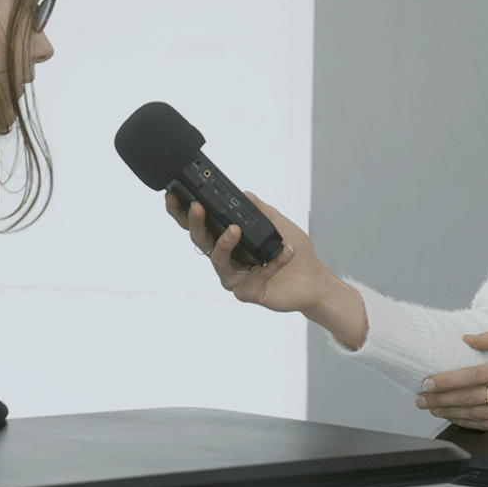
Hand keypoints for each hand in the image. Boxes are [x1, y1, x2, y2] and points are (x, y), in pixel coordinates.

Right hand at [165, 191, 367, 346]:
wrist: (314, 277)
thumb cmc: (293, 250)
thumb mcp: (276, 223)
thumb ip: (259, 209)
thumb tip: (243, 193)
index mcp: (228, 242)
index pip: (201, 226)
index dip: (183, 213)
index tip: (174, 196)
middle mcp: (227, 260)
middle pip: (202, 242)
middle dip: (196, 223)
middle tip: (198, 207)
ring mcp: (235, 278)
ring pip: (220, 261)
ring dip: (225, 244)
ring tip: (235, 229)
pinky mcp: (249, 293)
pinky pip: (255, 276)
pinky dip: (271, 263)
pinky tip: (285, 250)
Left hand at [414, 332, 487, 430]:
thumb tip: (466, 337)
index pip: (473, 375)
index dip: (448, 380)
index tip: (429, 381)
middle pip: (470, 397)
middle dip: (441, 399)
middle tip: (421, 398)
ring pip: (477, 415)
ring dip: (450, 413)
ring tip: (432, 408)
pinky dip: (468, 424)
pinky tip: (454, 419)